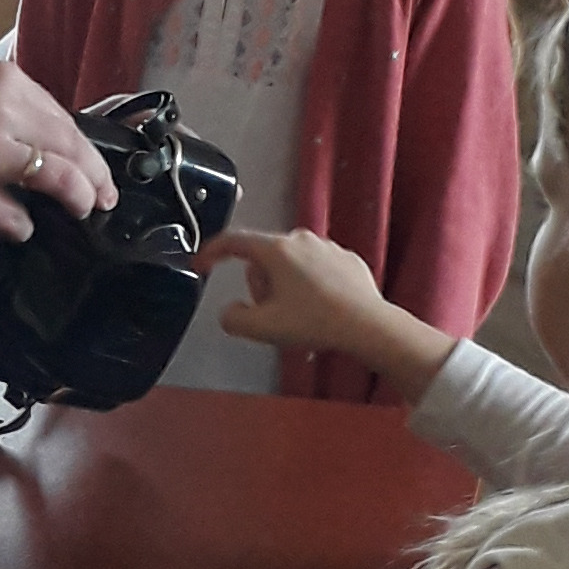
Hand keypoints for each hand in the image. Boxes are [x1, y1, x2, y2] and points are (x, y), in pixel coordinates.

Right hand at [0, 64, 113, 235]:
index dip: (87, 150)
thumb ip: (9, 116)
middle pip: (70, 148)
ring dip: (77, 199)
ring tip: (81, 211)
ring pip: (57, 179)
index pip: (64, 118)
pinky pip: (16, 217)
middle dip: (94, 178)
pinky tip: (16, 225)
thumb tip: (58, 151)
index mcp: (1, 81)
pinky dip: (21, 225)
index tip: (99, 169)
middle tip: (103, 199)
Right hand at [199, 224, 385, 352]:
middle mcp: (300, 240)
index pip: (232, 241)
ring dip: (285, 287)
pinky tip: (320, 309)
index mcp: (276, 251)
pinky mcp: (346, 259)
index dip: (210, 253)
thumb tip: (230, 311)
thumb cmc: (316, 323)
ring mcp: (326, 247)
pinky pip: (316, 269)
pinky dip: (311, 286)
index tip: (201, 264)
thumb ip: (232, 318)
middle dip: (260, 285)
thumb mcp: (262, 328)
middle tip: (270, 314)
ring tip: (299, 316)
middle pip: (262, 258)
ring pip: (290, 264)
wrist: (367, 325)